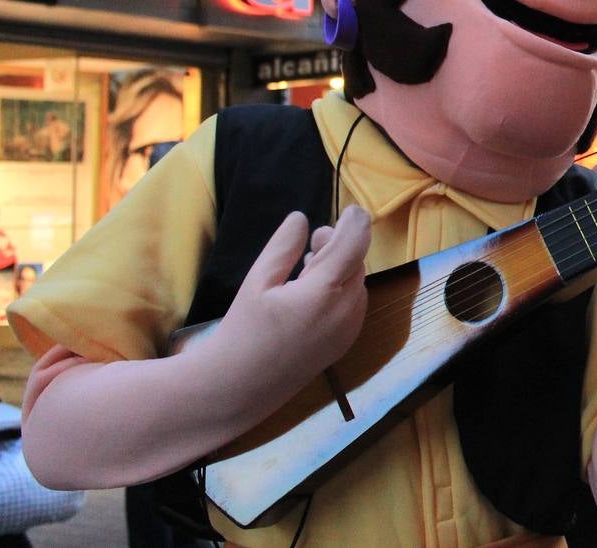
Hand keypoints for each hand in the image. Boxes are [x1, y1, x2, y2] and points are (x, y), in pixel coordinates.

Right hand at [207, 206, 370, 387]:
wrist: (239, 387)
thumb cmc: (243, 331)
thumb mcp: (258, 282)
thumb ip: (284, 247)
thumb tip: (302, 218)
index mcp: (323, 292)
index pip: (355, 244)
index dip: (356, 222)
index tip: (351, 209)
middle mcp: (345, 311)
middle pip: (357, 263)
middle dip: (340, 246)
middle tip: (311, 242)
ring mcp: (349, 330)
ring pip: (357, 283)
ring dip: (340, 268)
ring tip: (307, 267)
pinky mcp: (345, 343)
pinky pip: (354, 304)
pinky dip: (341, 289)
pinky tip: (312, 291)